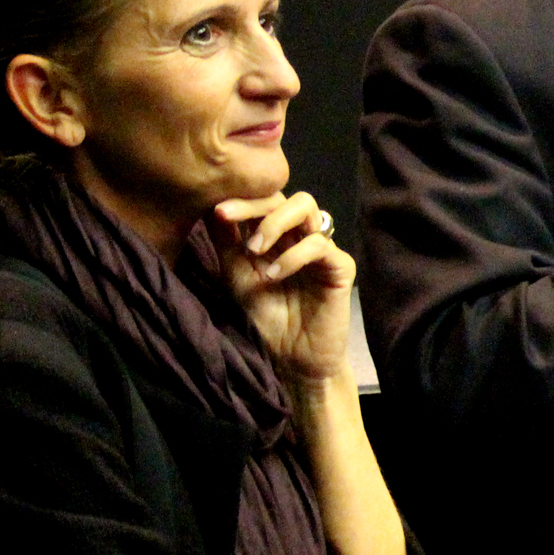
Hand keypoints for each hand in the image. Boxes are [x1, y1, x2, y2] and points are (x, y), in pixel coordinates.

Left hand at [213, 192, 353, 384]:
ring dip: (275, 223)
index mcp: (278, 235)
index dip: (242, 200)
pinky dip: (292, 256)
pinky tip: (274, 276)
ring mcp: (322, 249)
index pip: (264, 201)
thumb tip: (212, 208)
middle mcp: (301, 236)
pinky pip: (319, 245)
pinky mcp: (341, 267)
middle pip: (286, 195)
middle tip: (233, 226)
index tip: (218, 211)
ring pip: (307, 207)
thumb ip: (228, 244)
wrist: (292, 358)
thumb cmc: (266, 319)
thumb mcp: (236, 277)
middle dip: (256, 206)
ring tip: (255, 250)